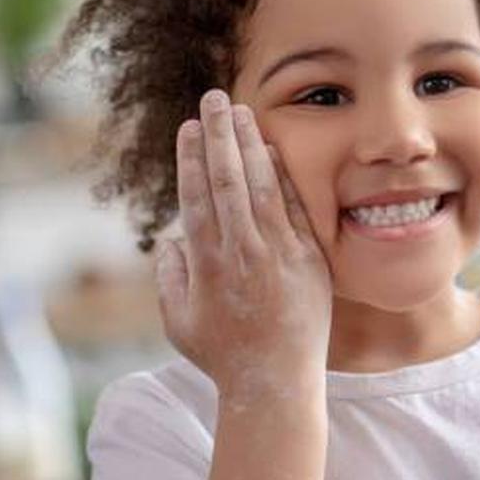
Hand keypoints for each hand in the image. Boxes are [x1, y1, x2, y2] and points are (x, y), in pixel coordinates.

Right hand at [154, 88, 332, 398]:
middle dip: (219, 134)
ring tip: (241, 111)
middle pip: (227, 179)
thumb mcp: (178, 319)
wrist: (276, 381)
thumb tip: (172, 237)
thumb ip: (170, 275)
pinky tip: (272, 149)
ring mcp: (278, 252)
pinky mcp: (308, 258)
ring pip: (260, 186)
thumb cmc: (222, 352)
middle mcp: (242, 250)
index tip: (189, 126)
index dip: (192, 157)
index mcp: (207, 262)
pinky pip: (294, 208)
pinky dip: (282, 177)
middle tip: (213, 98)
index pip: (197, 195)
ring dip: (250, 145)